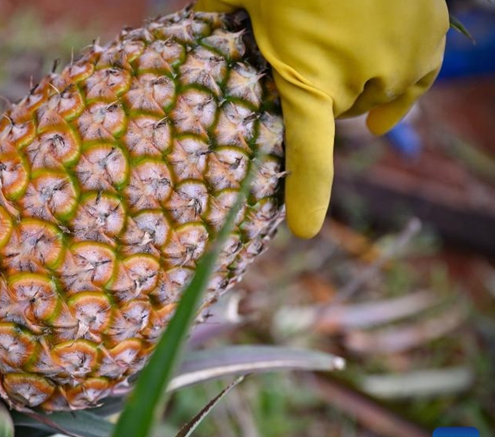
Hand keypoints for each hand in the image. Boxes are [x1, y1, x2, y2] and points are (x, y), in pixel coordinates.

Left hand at [194, 0, 447, 237]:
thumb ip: (219, 15)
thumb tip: (194, 23)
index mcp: (307, 76)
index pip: (309, 151)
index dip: (309, 194)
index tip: (305, 229)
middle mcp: (360, 79)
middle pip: (341, 114)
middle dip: (325, 95)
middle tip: (307, 59)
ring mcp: (401, 60)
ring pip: (379, 94)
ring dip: (362, 83)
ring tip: (342, 55)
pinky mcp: (429, 38)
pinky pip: (415, 77)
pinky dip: (401, 78)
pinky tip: (389, 80)